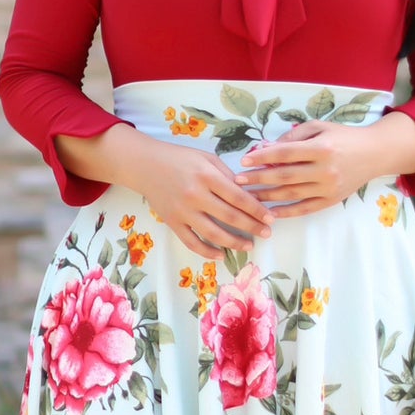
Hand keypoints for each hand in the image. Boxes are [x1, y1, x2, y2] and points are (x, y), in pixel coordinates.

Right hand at [133, 140, 275, 258]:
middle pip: (230, 216)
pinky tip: (220, 255)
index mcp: (207, 176)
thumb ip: (227, 175)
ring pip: (213, 233)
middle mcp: (195, 195)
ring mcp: (183, 211)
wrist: (145, 165)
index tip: (270, 218)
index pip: (238, 197)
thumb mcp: (206, 158)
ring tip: (248, 245)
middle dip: (252, 227)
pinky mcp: (172, 222)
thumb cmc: (180, 158)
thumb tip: (247, 193)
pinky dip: (207, 252)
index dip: (257, 210)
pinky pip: (192, 242)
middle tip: (267, 234)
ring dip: (234, 242)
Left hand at [234, 121, 382, 218]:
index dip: (263, 158)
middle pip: (285, 176)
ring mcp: (329, 187)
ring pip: (292, 194)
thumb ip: (293, 136)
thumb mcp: (320, 127)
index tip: (244, 161)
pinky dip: (287, 211)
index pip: (285, 154)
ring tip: (247, 196)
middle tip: (238, 181)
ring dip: (267, 196)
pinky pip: (305, 208)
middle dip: (258, 179)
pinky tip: (271, 212)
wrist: (374, 153)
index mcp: (321, 148)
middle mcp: (325, 169)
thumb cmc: (343, 137)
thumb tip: (267, 148)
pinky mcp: (332, 200)